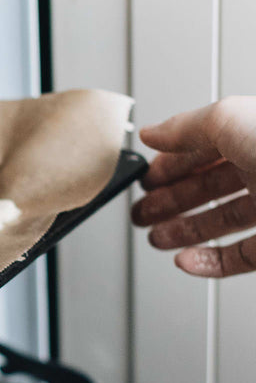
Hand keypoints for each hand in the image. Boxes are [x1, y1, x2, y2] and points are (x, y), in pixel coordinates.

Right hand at [134, 97, 255, 276]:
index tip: (146, 176)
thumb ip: (187, 127)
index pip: (208, 146)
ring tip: (156, 237)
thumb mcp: (232, 121)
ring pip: (222, 221)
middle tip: (143, 210)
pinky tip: (185, 259)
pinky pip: (239, 257)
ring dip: (183, 230)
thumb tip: (153, 132)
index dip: (173, 161)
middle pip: (211, 185)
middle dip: (172, 199)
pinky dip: (208, 261)